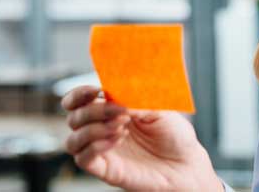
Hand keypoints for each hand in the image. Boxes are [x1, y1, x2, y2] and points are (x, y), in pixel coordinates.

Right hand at [62, 85, 222, 190]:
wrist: (185, 163)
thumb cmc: (174, 134)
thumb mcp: (160, 109)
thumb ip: (137, 99)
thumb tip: (116, 93)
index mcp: (112, 109)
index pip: (79, 100)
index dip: (80, 94)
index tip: (97, 90)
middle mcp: (102, 129)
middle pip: (74, 118)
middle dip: (94, 111)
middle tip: (120, 110)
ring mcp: (102, 149)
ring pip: (73, 139)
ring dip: (93, 129)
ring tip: (123, 126)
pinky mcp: (105, 168)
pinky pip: (83, 158)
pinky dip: (95, 146)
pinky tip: (118, 139)